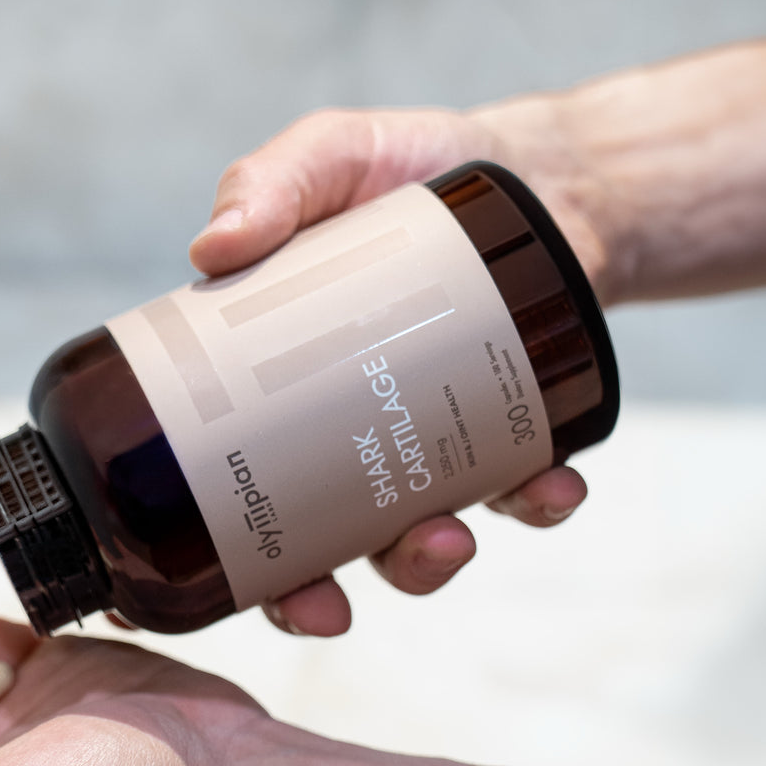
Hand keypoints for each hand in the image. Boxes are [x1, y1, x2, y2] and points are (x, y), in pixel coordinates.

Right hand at [189, 102, 607, 636]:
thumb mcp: (328, 159)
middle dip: (313, 596)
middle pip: (310, 545)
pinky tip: (553, 487)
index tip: (212, 586)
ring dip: (423, 563)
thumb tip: (211, 248)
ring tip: (444, 538)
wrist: (531, 169)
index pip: (226, 485)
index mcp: (274, 392)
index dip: (214, 552)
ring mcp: (423, 446)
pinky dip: (537, 503)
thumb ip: (269, 184)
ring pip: (412, 541)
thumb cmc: (405, 173)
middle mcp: (341, 437)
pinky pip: (520, 494)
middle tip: (325, 605)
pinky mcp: (507, 436)